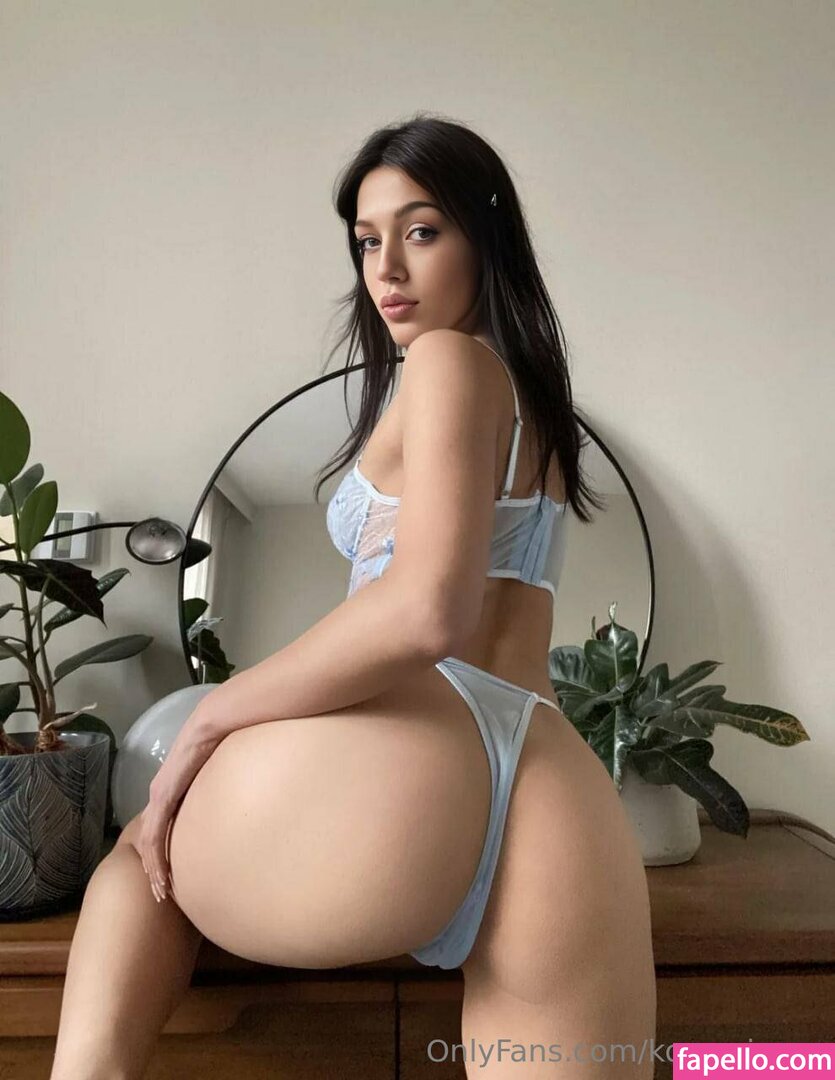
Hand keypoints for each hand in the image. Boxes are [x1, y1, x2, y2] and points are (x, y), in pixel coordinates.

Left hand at [130, 706, 221, 902]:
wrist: (214, 725)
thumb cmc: (222, 744)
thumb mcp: (216, 776)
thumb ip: (216, 790)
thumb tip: (233, 800)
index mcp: (171, 791)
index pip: (159, 830)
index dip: (161, 855)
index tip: (170, 877)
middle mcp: (159, 795)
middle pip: (149, 841)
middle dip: (153, 870)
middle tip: (161, 895)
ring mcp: (158, 796)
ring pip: (147, 843)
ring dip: (153, 870)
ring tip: (160, 893)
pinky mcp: (163, 797)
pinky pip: (154, 835)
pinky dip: (155, 858)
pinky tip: (160, 875)